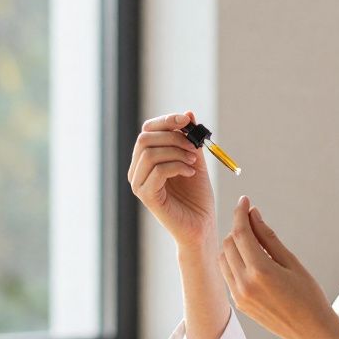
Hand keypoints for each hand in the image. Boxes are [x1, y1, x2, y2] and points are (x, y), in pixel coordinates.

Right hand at [127, 111, 215, 249]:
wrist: (201, 225)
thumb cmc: (197, 196)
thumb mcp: (195, 160)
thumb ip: (190, 139)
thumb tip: (188, 113)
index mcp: (146, 160)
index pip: (147, 130)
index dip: (166, 121)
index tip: (187, 120)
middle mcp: (137, 171)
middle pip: (144, 138)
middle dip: (172, 137)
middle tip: (193, 147)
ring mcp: (139, 184)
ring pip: (150, 153)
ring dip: (176, 152)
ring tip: (193, 162)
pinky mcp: (146, 196)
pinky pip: (156, 171)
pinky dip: (176, 166)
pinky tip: (189, 173)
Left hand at [218, 197, 338, 338]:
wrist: (310, 332)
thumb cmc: (309, 295)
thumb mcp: (292, 262)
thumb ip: (269, 238)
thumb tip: (253, 215)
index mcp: (260, 271)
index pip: (241, 233)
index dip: (241, 213)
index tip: (245, 200)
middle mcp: (244, 284)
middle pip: (228, 243)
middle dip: (237, 228)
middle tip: (252, 220)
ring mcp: (238, 296)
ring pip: (223, 258)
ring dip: (232, 244)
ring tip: (252, 239)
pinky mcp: (238, 304)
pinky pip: (227, 274)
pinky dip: (233, 261)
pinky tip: (250, 258)